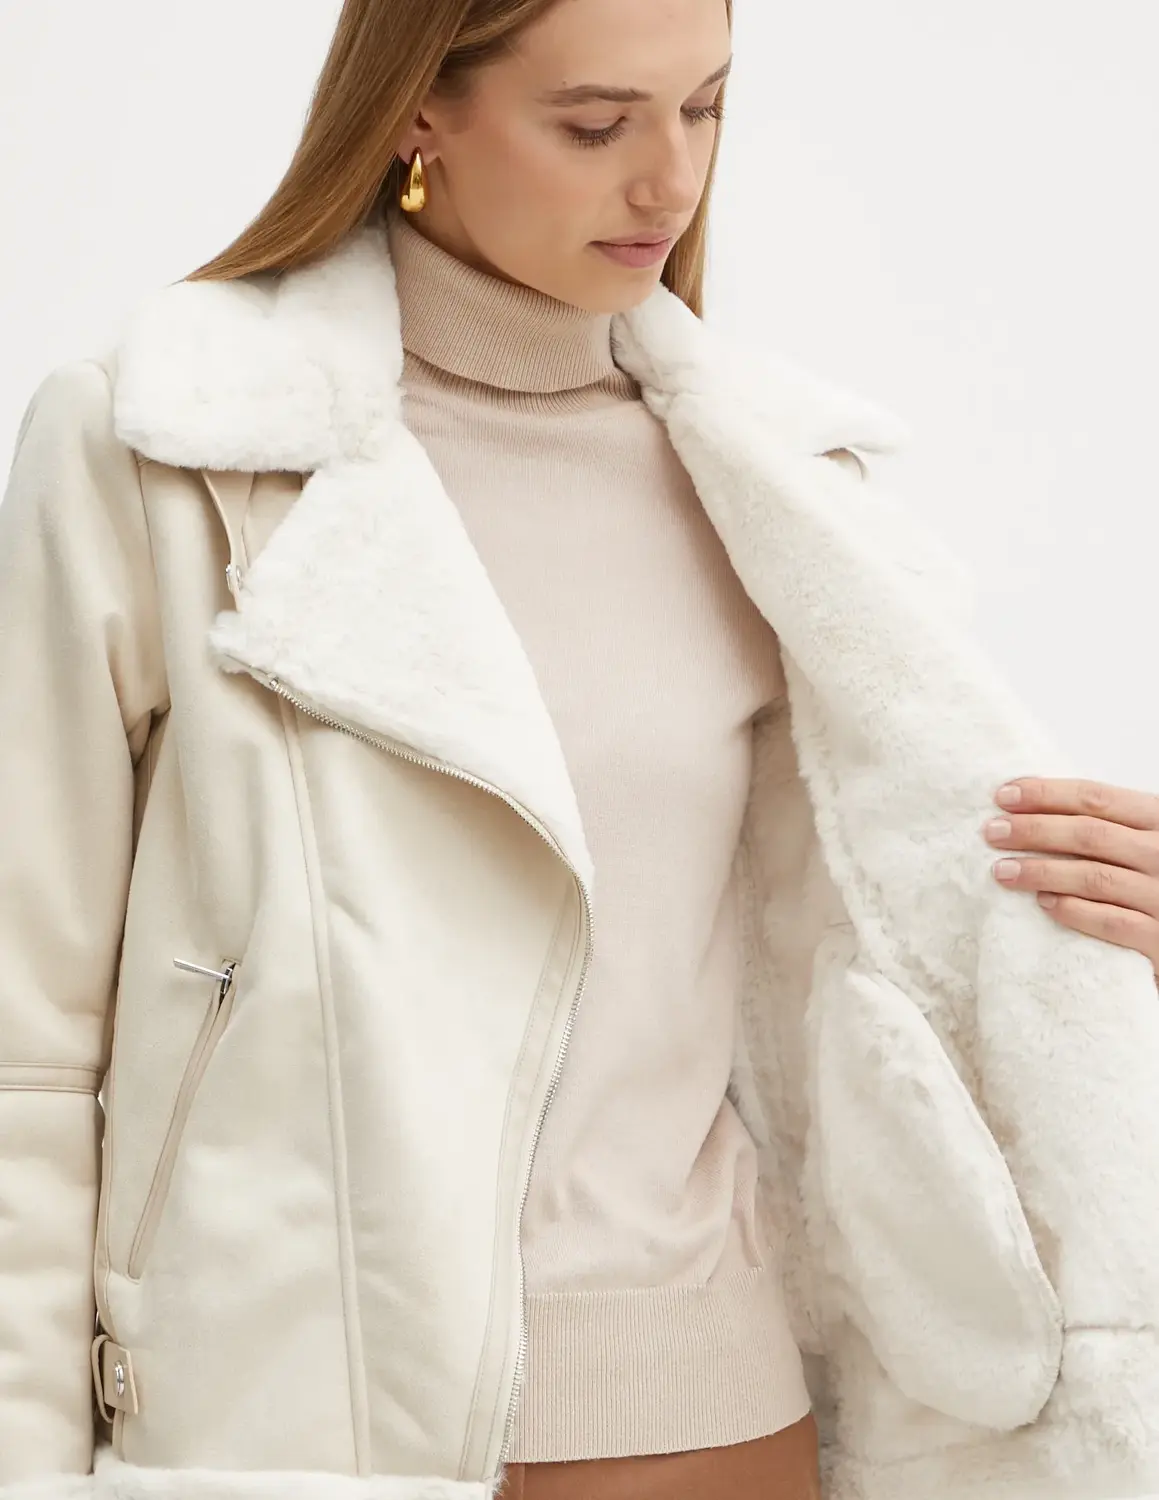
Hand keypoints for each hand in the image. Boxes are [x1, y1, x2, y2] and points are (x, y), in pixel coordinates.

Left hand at [984, 777, 1158, 982]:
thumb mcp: (1144, 836)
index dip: (1047, 794)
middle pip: (1090, 835)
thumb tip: (1032, 807)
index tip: (1003, 796)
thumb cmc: (1158, 874)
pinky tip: (1043, 903)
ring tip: (1002, 871)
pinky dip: (1075, 911)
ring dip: (1042, 872)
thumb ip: (1107, 822)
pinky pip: (1111, 923)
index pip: (1097, 798)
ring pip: (1095, 878)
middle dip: (1035, 830)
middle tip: (992, 832)